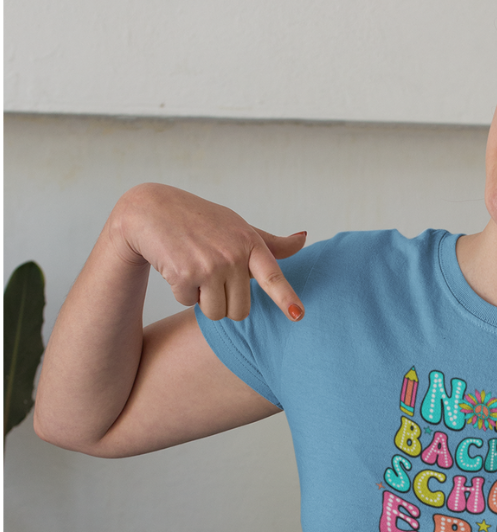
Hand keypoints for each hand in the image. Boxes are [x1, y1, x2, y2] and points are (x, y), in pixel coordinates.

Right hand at [108, 183, 305, 322]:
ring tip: (195, 269)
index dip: (285, 297)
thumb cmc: (201, 221)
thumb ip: (271, 243)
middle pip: (240, 311)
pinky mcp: (184, 274)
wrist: (151, 209)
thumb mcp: (238, 226)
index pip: (272, 275)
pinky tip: (176, 266)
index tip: (298, 315)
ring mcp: (209, 265)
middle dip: (225, 303)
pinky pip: (189, 304)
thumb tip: (304, 239)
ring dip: (202, 300)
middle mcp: (232, 255)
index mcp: (250, 243)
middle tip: (212, 276)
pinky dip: (181, 292)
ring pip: (216, 313)